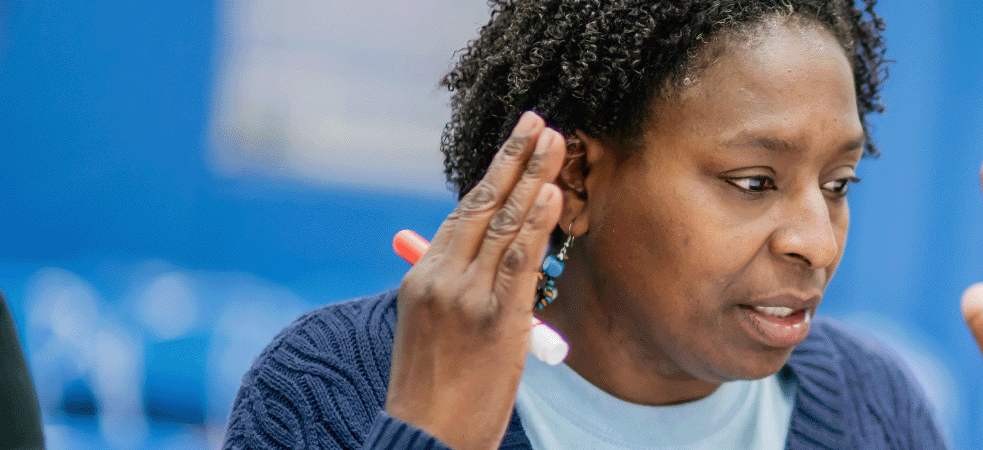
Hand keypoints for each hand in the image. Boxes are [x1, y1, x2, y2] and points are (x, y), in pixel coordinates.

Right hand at [385, 111, 565, 449]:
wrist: (427, 436)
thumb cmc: (436, 388)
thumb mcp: (435, 328)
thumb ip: (458, 288)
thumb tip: (491, 256)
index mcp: (424, 276)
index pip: (463, 212)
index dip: (494, 173)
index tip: (516, 141)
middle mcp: (442, 277)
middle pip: (484, 205)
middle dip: (515, 159)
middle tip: (541, 120)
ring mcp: (468, 295)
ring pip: (505, 224)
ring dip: (534, 177)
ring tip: (558, 141)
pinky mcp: (496, 319)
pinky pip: (520, 261)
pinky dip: (537, 223)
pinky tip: (553, 193)